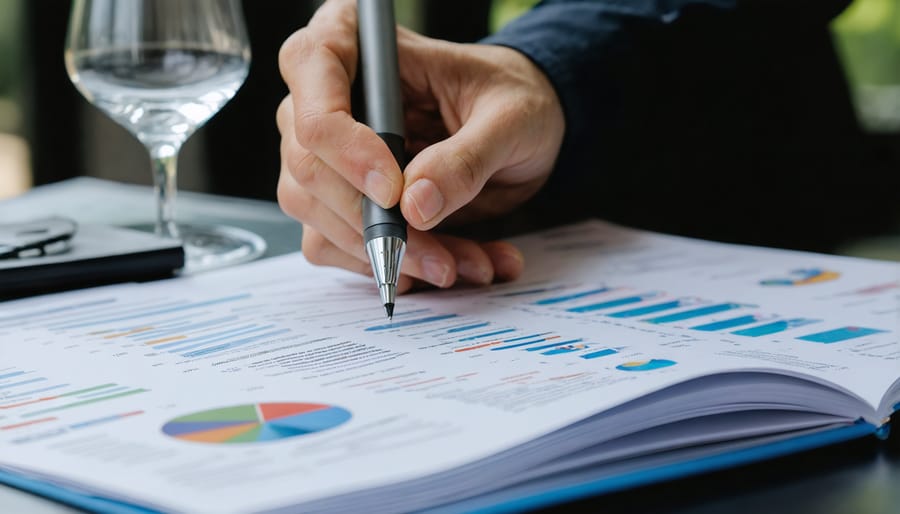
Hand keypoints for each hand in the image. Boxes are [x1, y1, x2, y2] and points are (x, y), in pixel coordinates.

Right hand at [277, 0, 563, 291]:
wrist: (519, 131)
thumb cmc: (510, 99)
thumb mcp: (511, 118)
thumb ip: (466, 157)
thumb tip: (414, 205)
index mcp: (354, 39)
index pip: (311, 72)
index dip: (345, 141)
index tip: (394, 191)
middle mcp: (324, 96)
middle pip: (307, 163)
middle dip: (374, 223)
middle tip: (440, 256)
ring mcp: (325, 154)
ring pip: (319, 217)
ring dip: (390, 255)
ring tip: (460, 264)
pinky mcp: (338, 201)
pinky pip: (339, 248)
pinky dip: (392, 267)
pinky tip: (445, 263)